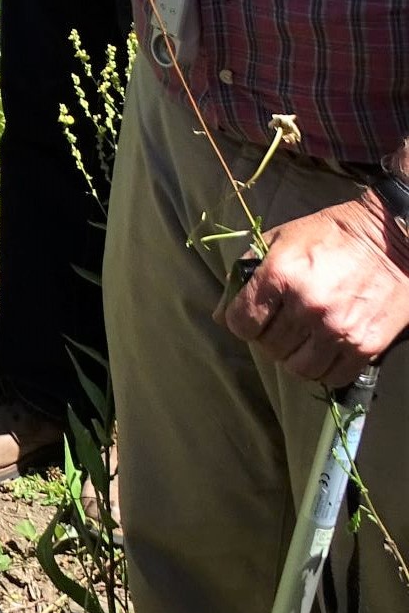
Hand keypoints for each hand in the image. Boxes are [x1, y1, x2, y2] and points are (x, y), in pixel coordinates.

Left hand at [222, 199, 408, 386]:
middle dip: (269, 336)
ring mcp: (337, 329)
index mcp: (280, 274)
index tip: (252, 316)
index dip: (242, 321)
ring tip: (303, 337)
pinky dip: (324, 368)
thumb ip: (245, 274)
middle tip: (282, 322)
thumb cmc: (331, 235)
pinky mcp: (365, 346)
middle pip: (268, 347)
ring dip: (294, 356)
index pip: (241, 322)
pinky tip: (325, 349)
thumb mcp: (279, 240)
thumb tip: (220, 314)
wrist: (392, 240)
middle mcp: (306, 306)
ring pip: (297, 368)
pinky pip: (331, 377)